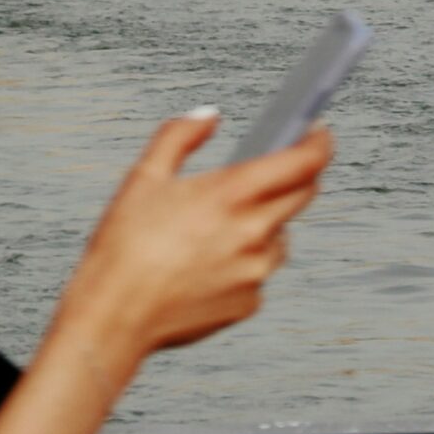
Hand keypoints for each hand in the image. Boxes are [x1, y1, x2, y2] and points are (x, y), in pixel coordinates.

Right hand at [57, 112, 332, 366]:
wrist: (114, 316)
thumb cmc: (124, 249)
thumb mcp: (144, 176)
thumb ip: (180, 135)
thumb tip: (208, 117)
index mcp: (231, 195)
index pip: (303, 163)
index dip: (319, 144)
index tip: (318, 135)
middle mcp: (253, 233)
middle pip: (303, 194)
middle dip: (296, 177)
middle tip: (270, 171)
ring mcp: (255, 271)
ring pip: (280, 236)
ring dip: (265, 223)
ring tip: (216, 228)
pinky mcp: (249, 303)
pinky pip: (259, 272)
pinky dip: (244, 262)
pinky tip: (205, 263)